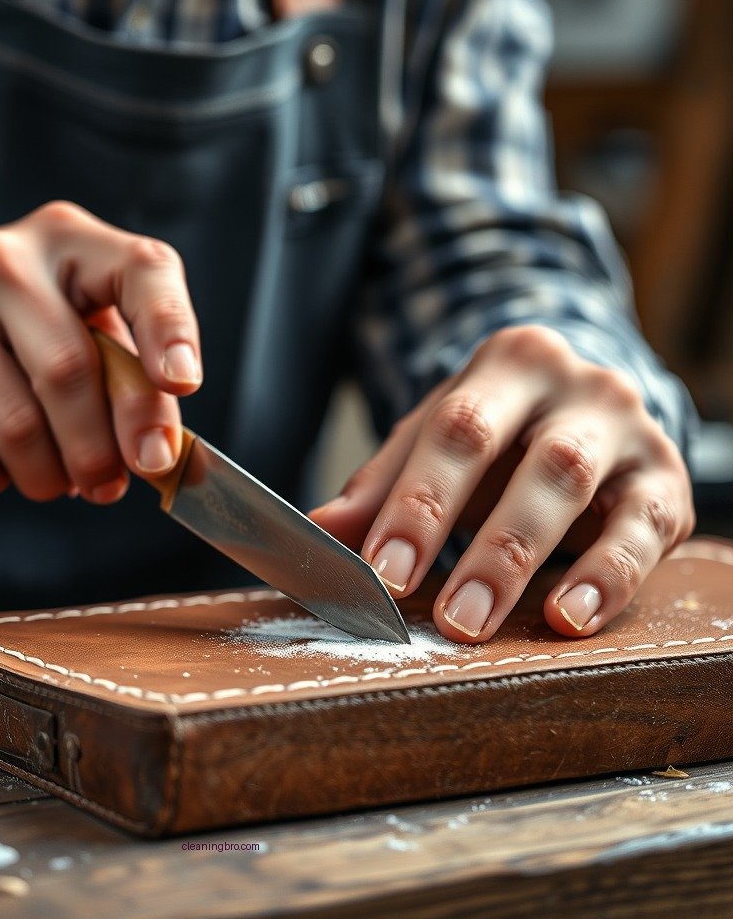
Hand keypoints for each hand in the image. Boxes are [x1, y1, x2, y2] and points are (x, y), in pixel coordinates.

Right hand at [0, 201, 201, 502]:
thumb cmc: (17, 327)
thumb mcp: (81, 326)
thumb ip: (128, 377)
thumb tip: (158, 455)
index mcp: (70, 241)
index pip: (141, 269)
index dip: (170, 328)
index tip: (183, 386)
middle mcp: (5, 259)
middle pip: (71, 372)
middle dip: (102, 451)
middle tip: (110, 487)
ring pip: (19, 427)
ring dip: (49, 477)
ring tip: (56, 479)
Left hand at [310, 326, 694, 641]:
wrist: (589, 405)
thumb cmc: (500, 428)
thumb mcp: (437, 439)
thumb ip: (382, 485)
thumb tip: (319, 532)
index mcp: (508, 364)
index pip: (456, 430)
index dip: (418, 503)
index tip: (382, 570)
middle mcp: (576, 386)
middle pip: (531, 462)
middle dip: (484, 545)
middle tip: (445, 615)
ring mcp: (628, 431)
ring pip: (581, 491)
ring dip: (528, 563)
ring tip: (484, 621)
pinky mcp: (666, 483)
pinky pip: (644, 532)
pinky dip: (608, 579)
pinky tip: (570, 617)